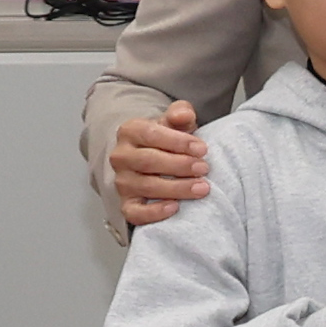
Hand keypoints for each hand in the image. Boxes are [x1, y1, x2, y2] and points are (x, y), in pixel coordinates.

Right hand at [109, 105, 211, 226]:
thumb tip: (184, 114)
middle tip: (204, 169)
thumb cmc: (168, 141)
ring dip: (176, 188)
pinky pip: (134, 212)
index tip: (202, 149)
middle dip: (180, 166)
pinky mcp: (126, 204)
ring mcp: (122, 182)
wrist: (155, 160)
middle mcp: (121, 156)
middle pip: (149, 161)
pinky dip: (154, 213)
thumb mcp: (175, 123)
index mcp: (130, 131)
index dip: (178, 142)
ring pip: (146, 186)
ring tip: (201, 188)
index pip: (151, 134)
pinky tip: (175, 207)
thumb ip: (180, 114)